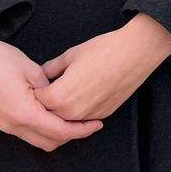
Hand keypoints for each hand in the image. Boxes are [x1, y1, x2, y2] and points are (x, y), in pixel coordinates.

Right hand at [0, 31, 101, 150]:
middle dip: (71, 136)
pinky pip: (26, 133)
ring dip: (56, 134)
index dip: (81, 130)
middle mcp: (13, 125)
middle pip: (49, 143)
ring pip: (37, 140)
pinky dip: (42, 129)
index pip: (59, 132)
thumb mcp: (31, 70)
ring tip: (72, 118)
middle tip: (88, 122)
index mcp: (23, 113)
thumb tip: (62, 100)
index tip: (96, 124)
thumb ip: (50, 90)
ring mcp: (4, 125)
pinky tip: (52, 114)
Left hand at [40, 14, 170, 121]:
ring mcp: (89, 116)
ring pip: (66, 121)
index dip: (36, 92)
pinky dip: (78, 112)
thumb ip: (51, 68)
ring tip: (65, 93)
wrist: (135, 53)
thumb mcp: (71, 55)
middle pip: (49, 116)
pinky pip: (83, 119)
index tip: (36, 84)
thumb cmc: (104, 50)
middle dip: (46, 105)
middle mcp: (72, 112)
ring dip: (62, 111)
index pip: (37, 102)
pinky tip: (81, 96)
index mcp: (60, 97)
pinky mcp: (103, 114)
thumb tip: (43, 74)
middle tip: (47, 90)